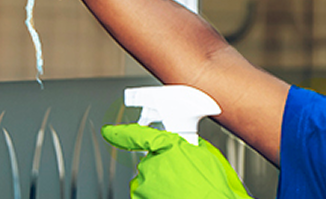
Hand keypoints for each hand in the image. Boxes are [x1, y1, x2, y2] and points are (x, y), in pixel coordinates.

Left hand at [101, 124, 251, 198]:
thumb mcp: (210, 158)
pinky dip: (157, 197)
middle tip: (185, 177)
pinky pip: (146, 196)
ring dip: (162, 185)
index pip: (136, 135)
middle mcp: (151, 165)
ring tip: (183, 192)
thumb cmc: (215, 191)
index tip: (109, 131)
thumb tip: (187, 148)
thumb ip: (191, 148)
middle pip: (151, 162)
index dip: (121, 133)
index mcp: (168, 147)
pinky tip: (175, 198)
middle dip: (164, 167)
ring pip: (148, 181)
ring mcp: (144, 186)